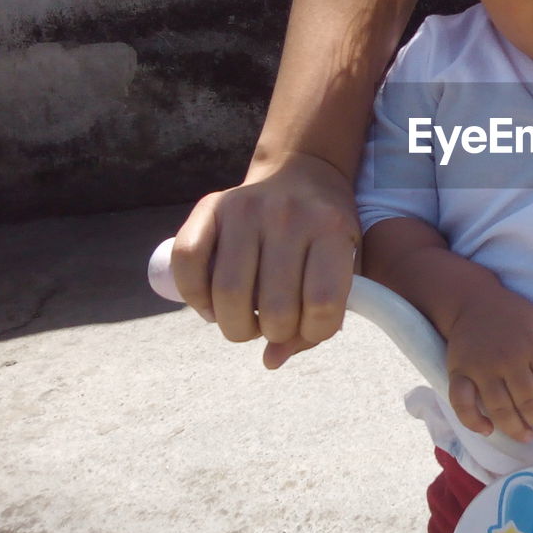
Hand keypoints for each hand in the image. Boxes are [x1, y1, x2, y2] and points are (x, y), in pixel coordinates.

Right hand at [170, 152, 360, 368]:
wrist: (302, 172)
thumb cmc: (327, 233)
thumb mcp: (345, 265)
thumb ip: (322, 317)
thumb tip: (271, 359)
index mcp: (332, 231)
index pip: (323, 303)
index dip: (314, 332)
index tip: (309, 327)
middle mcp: (289, 216)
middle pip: (273, 308)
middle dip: (270, 334)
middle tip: (271, 325)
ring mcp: (247, 209)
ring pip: (229, 294)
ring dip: (234, 325)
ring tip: (244, 319)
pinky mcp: (210, 206)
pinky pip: (187, 263)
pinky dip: (195, 297)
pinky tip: (212, 304)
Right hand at [445, 287, 532, 443]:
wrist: (473, 300)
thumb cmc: (515, 315)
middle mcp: (508, 357)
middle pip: (528, 400)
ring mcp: (481, 366)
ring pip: (499, 408)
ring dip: (515, 428)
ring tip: (526, 436)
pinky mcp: (458, 372)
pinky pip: (462, 403)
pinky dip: (473, 420)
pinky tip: (487, 430)